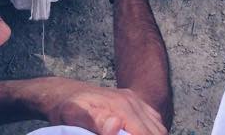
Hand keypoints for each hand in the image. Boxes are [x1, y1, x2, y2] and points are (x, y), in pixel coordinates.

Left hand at [46, 79, 166, 134]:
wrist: (67, 93)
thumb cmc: (68, 107)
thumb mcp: (73, 115)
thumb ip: (94, 121)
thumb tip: (115, 125)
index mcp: (121, 106)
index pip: (144, 134)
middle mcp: (133, 101)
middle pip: (156, 131)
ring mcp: (135, 101)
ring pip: (158, 127)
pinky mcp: (135, 103)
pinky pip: (153, 121)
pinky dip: (150, 132)